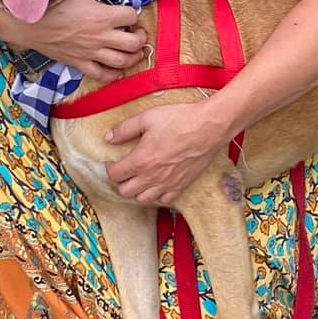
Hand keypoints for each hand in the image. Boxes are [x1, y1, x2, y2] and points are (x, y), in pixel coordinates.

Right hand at [32, 0, 146, 82]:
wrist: (31, 24)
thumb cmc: (53, 6)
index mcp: (102, 16)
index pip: (131, 16)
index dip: (134, 13)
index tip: (131, 13)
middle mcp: (101, 36)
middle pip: (133, 43)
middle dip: (141, 39)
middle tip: (140, 34)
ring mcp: (91, 52)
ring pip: (122, 61)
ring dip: (134, 58)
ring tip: (136, 53)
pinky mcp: (80, 63)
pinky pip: (101, 75)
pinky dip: (113, 75)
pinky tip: (117, 70)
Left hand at [105, 102, 223, 205]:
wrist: (208, 127)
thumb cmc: (179, 120)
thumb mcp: (147, 118)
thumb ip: (124, 129)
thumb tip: (109, 138)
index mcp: (140, 161)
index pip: (115, 175)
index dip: (109, 168)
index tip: (113, 161)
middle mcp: (152, 177)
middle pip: (125, 191)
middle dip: (120, 181)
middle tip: (124, 170)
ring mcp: (167, 184)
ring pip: (142, 200)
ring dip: (136, 191)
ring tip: (139, 179)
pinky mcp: (182, 185)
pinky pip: (164, 200)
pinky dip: (157, 195)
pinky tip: (157, 184)